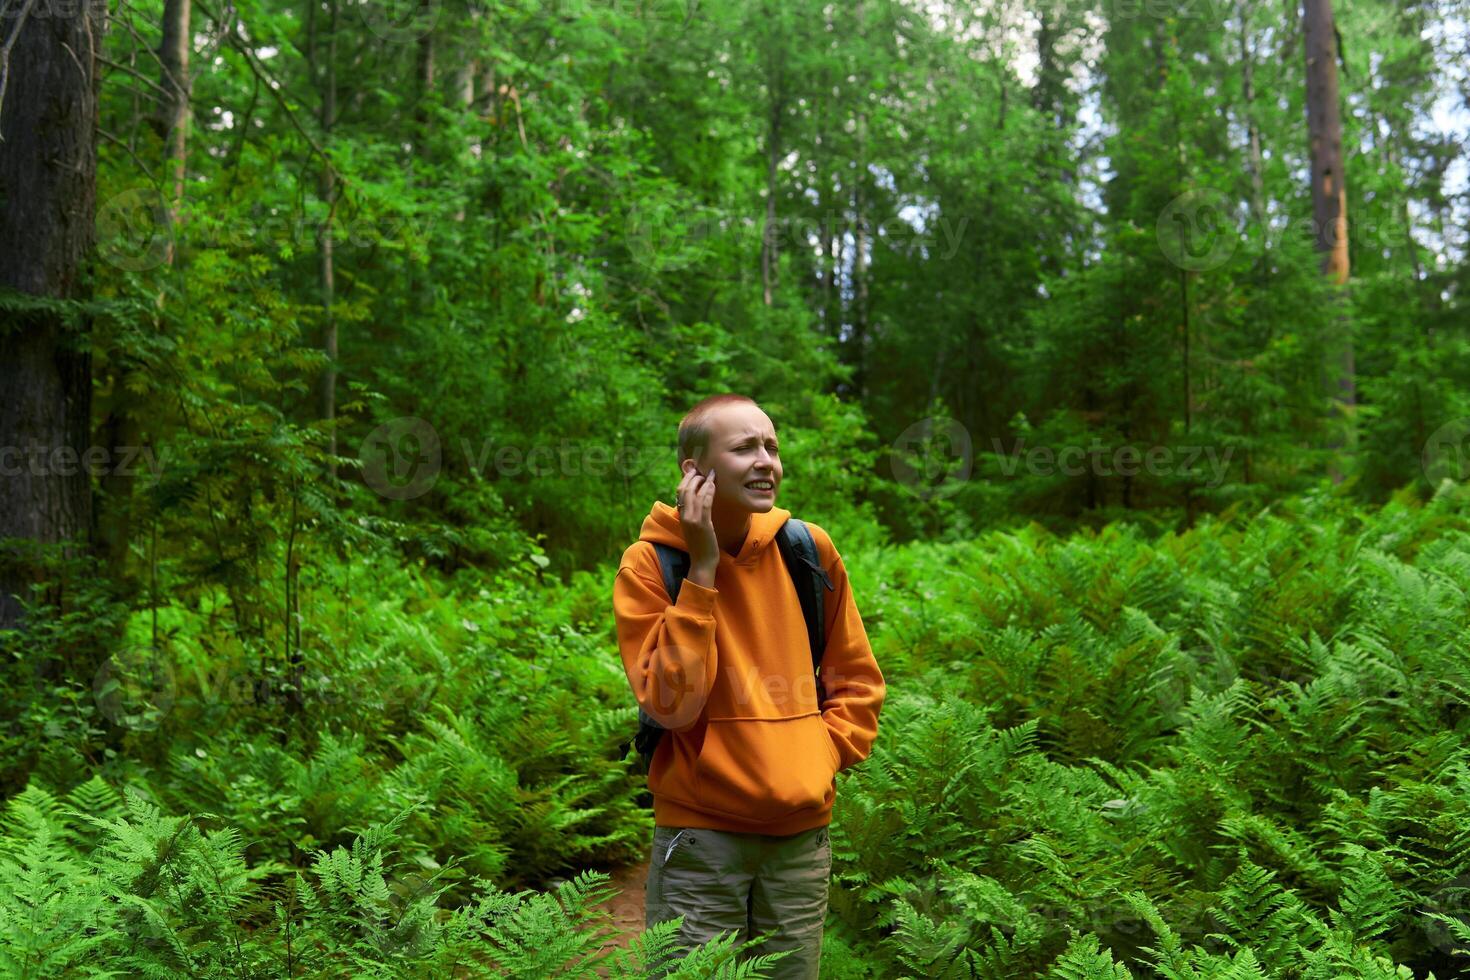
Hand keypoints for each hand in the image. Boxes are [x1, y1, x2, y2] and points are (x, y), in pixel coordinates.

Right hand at [677, 462, 718, 585]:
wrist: (702, 562)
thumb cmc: (701, 544)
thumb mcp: (694, 526)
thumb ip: (694, 513)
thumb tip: (698, 501)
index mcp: (681, 516)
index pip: (679, 492)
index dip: (686, 479)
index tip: (694, 471)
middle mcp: (684, 516)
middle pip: (684, 489)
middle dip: (693, 477)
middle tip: (702, 470)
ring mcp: (692, 520)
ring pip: (694, 494)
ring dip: (703, 481)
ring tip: (710, 474)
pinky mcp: (702, 524)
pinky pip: (705, 503)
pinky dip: (708, 491)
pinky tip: (713, 485)